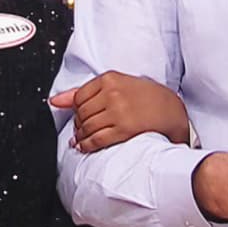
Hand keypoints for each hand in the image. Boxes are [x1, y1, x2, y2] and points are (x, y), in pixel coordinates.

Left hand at [48, 71, 189, 151]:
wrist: (172, 110)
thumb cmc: (147, 96)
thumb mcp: (119, 84)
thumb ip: (85, 91)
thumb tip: (55, 100)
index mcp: (110, 79)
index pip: (79, 96)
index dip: (76, 110)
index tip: (80, 116)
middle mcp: (113, 93)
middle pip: (81, 113)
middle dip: (78, 124)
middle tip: (81, 130)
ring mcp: (118, 111)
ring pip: (87, 127)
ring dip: (81, 136)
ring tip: (83, 139)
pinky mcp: (124, 129)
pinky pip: (96, 139)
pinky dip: (87, 145)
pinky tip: (86, 147)